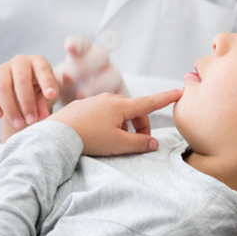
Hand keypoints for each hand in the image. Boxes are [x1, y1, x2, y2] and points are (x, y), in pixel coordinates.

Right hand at [0, 54, 58, 132]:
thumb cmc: (40, 92)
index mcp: (38, 62)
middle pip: (21, 79)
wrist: (22, 91)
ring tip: (19, 124)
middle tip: (32, 121)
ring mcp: (3, 68)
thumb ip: (45, 103)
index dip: (47, 82)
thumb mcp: (48, 96)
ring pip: (2, 86)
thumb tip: (42, 115)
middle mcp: (20, 61)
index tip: (51, 95)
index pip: (43, 70)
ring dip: (10, 108)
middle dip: (26, 102)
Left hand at [49, 88, 182, 155]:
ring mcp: (94, 102)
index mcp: (120, 105)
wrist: (56, 134)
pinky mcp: (82, 107)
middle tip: (139, 143)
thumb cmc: (88, 138)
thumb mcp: (118, 144)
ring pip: (117, 112)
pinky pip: (102, 114)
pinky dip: (108, 124)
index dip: (166, 98)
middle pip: (134, 109)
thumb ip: (139, 143)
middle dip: (140, 125)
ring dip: (123, 126)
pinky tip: (97, 138)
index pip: (149, 101)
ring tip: (115, 143)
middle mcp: (108, 99)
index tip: (180, 91)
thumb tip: (153, 143)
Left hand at [54, 36, 126, 104]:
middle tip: (69, 76)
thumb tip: (33, 91)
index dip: (77, 44)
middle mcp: (100, 63)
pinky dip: (110, 97)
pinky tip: (98, 106)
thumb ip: (47, 83)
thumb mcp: (54, 84)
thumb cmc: (64, 93)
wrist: (81, 108)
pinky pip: (121, 91)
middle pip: (100, 55)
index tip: (68, 48)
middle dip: (86, 65)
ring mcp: (113, 76)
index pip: (83, 44)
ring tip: (80, 95)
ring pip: (113, 73)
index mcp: (83, 55)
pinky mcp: (121, 92)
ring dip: (97, 84)